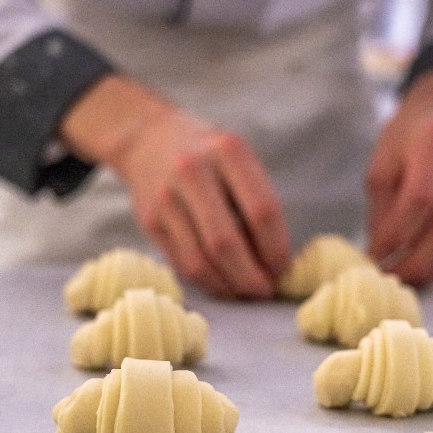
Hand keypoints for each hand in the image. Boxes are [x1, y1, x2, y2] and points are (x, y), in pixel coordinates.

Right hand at [60, 75, 290, 298]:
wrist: (149, 140)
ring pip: (201, 260)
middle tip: (265, 291)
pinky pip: (182, 263)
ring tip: (245, 291)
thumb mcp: (237, 161)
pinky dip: (207, 281)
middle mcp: (193, 171)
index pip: (262, 211)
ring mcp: (166, 197)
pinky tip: (223, 283)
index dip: (276, 249)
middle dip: (251, 276)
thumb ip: (257, 202)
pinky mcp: (150, 219)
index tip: (284, 269)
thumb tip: (275, 264)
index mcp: (228, 151)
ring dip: (228, 285)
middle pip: (226, 242)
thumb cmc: (209, 157)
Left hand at [365, 69, 432, 284]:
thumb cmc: (407, 140)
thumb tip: (379, 254)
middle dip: (415, 261)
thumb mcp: (381, 163)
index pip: (420, 199)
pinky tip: (423, 265)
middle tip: (390, 277)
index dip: (396, 235)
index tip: (375, 257)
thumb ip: (380, 209)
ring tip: (404, 276)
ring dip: (431, 267)